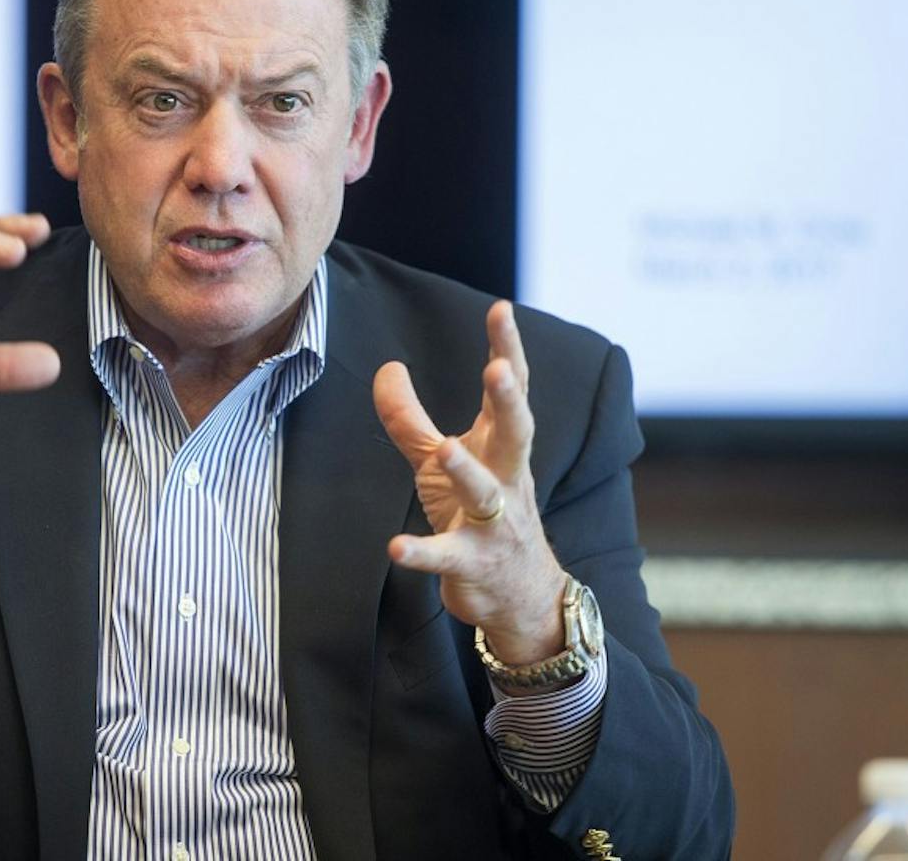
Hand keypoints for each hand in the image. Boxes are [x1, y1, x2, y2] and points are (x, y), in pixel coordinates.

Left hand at [373, 301, 566, 665]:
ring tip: (447, 449)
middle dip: (510, 401)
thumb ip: (413, 418)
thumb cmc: (479, 513)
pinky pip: (446, 556)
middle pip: (516, 434)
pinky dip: (422, 552)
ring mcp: (493, 523)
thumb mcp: (443, 461)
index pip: (511, 393)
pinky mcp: (472, 563)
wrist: (521, 596)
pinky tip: (396, 548)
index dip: (508, 350)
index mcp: (501, 448)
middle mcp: (506, 479)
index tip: (501, 310)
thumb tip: (386, 368)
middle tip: (499, 369)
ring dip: (467, 471)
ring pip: (484, 493)